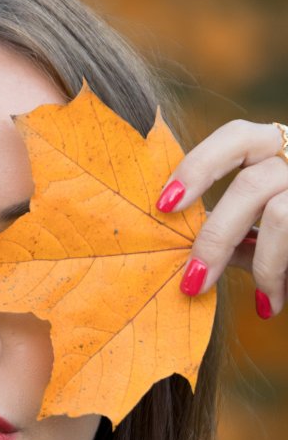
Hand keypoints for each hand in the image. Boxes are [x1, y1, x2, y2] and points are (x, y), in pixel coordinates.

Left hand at [155, 119, 287, 317]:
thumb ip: (237, 231)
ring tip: (262, 299)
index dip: (197, 166)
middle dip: (215, 238)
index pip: (235, 137)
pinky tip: (273, 302)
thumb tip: (190, 257)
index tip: (164, 204)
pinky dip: (281, 275)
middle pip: (250, 185)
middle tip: (192, 282)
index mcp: (279, 146)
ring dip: (262, 265)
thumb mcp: (269, 225)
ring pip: (279, 214)